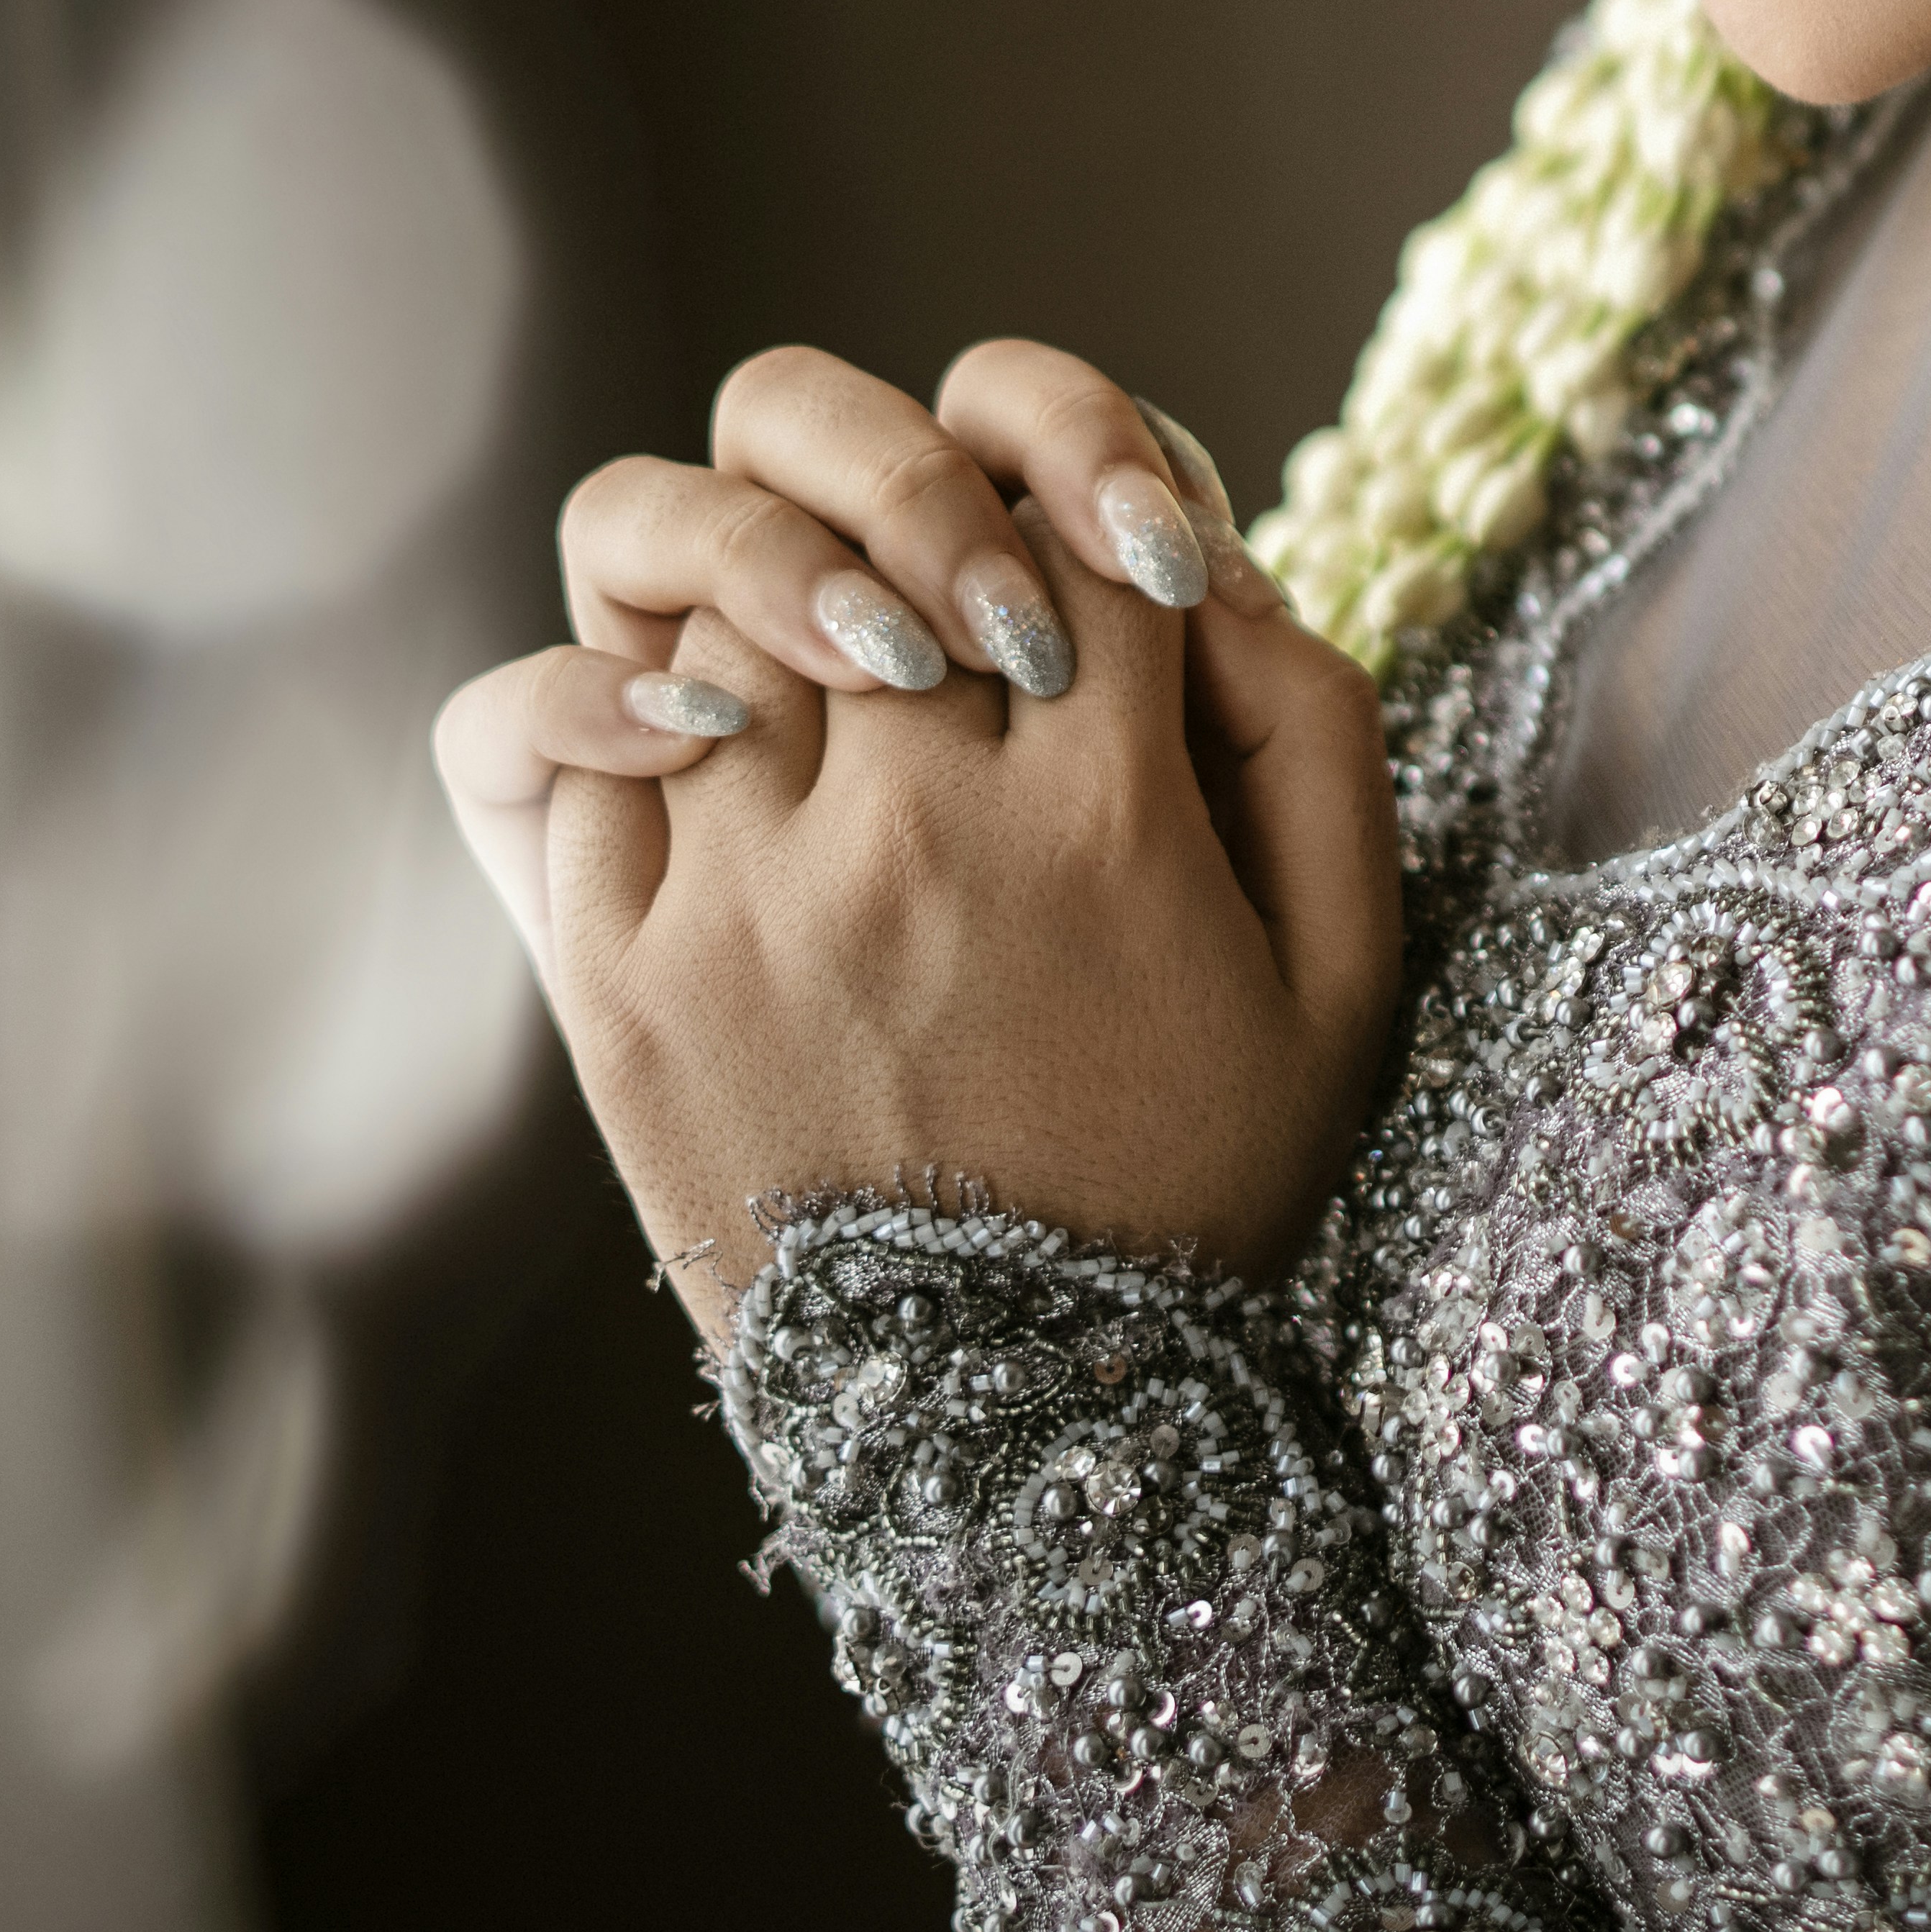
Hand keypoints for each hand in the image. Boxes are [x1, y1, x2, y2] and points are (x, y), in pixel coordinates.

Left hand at [430, 348, 1395, 1333]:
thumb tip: (1202, 560)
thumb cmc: (1201, 1184)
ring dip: (797, 618)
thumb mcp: (1343, 970)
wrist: (1016, 1426)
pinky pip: (586, 741)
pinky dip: (644, 709)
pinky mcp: (620, 972)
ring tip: (853, 698)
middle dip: (944, 542)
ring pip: (732, 611)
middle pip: (894, 535)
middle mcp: (915, 828)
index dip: (1099, 505)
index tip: (1108, 577)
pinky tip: (721, 758)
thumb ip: (1309, 727)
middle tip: (975, 619)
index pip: (1078, 517)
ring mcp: (747, 895)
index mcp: (1103, 814)